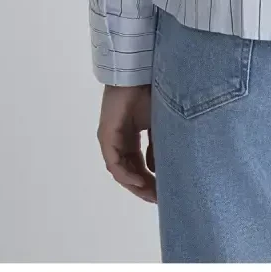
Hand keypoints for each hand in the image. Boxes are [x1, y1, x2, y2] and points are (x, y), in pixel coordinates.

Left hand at [96, 83, 156, 202]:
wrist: (139, 72)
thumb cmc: (150, 92)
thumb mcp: (158, 124)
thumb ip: (157, 146)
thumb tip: (157, 171)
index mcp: (130, 137)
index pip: (138, 165)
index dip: (150, 180)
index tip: (164, 192)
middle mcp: (118, 141)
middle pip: (129, 171)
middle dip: (144, 187)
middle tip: (159, 198)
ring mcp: (110, 139)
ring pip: (120, 171)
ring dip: (135, 184)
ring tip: (151, 194)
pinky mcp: (106, 136)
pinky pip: (114, 162)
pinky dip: (126, 174)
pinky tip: (139, 181)